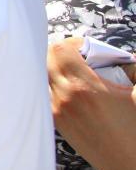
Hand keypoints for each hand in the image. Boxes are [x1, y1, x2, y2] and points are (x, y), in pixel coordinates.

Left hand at [49, 37, 135, 169]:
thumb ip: (134, 68)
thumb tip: (126, 56)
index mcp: (84, 88)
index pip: (59, 49)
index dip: (75, 43)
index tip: (89, 50)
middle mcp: (64, 99)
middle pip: (46, 60)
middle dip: (63, 54)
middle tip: (83, 59)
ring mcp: (58, 113)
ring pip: (42, 78)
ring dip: (56, 70)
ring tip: (77, 75)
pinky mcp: (59, 126)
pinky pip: (45, 97)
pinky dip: (54, 88)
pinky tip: (73, 91)